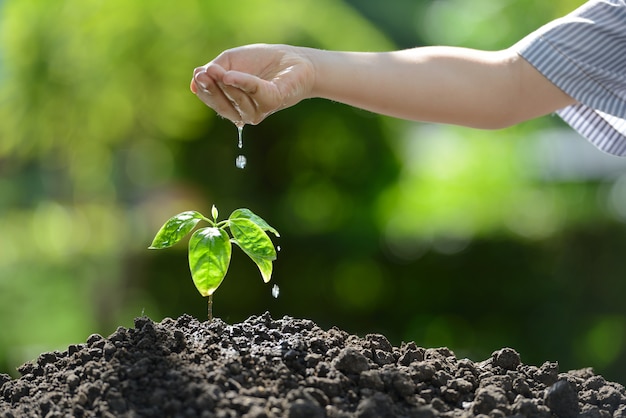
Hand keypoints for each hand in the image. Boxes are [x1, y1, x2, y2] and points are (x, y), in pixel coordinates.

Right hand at [191, 44, 314, 124]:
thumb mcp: (230, 61)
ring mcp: (259, 110)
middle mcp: (245, 112)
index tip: (199, 74)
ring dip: (225, 83)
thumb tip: (194, 85)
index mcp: (232, 104)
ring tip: (217, 70)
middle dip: (211, 90)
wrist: (293, 59)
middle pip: (222, 105)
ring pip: (236, 100)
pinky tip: (230, 76)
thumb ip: (213, 71)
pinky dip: (242, 82)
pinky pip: (254, 92)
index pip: (212, 100)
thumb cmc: (261, 61)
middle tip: (203, 74)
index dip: (204, 89)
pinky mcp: (273, 101)